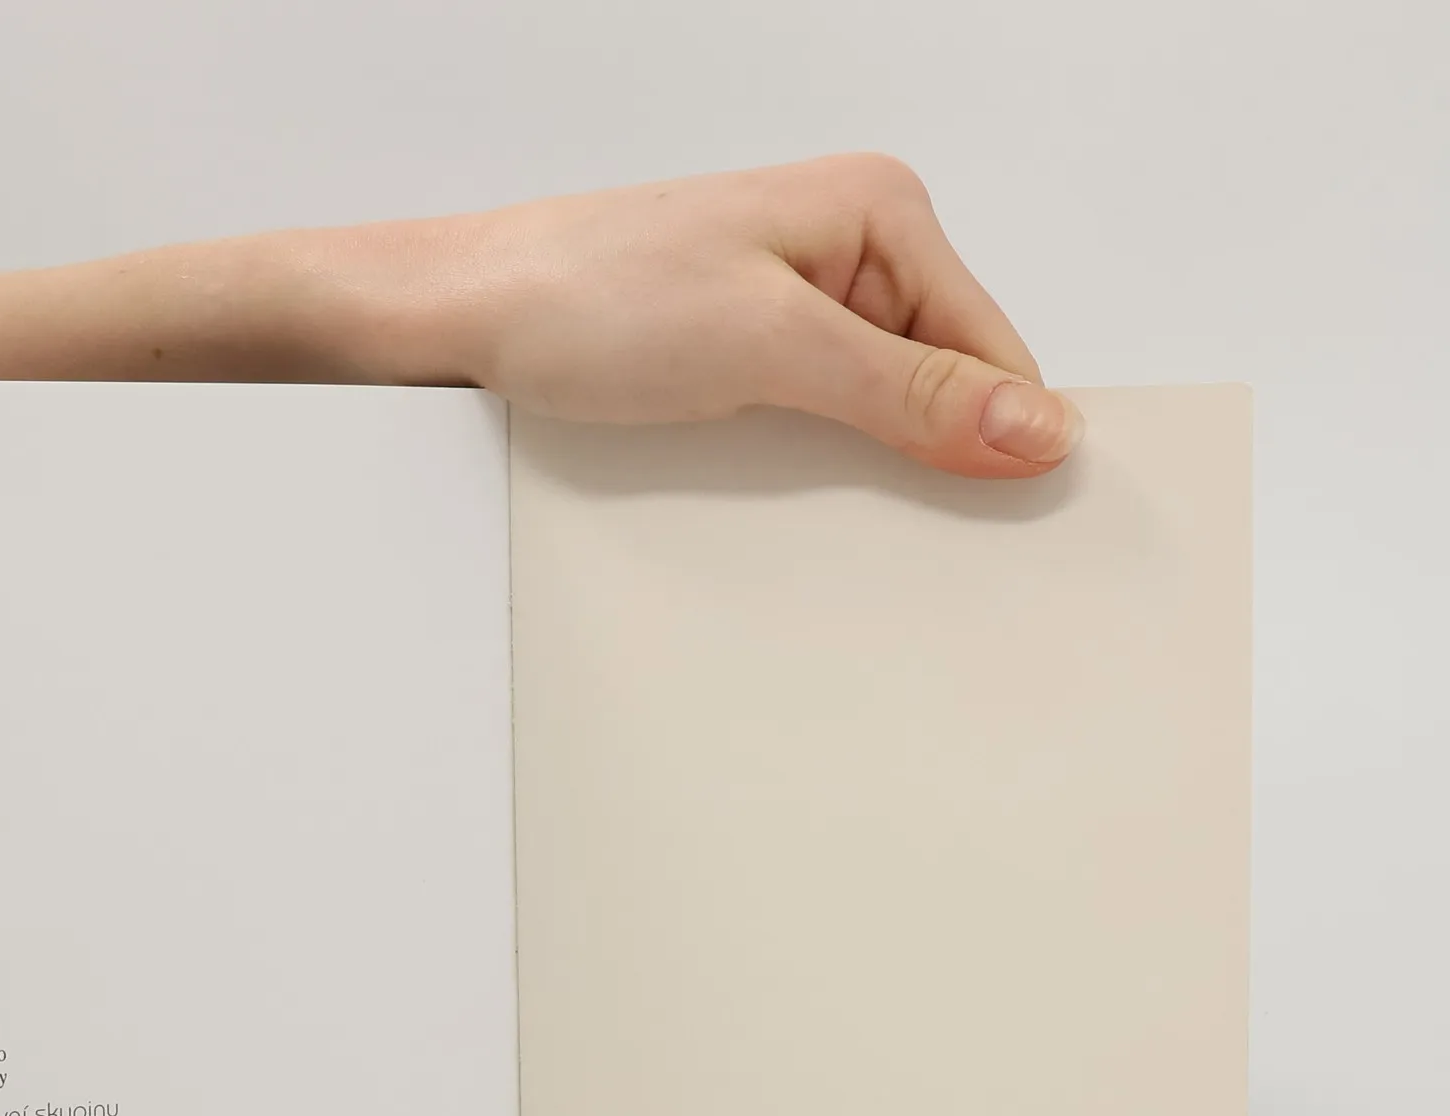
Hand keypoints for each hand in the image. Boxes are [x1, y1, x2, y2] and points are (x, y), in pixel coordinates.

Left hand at [421, 153, 1079, 476]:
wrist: (468, 314)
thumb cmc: (588, 295)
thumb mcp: (770, 346)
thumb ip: (907, 392)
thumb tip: (1031, 427)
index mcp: (881, 211)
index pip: (993, 349)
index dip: (994, 441)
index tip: (987, 522)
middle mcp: (849, 248)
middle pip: (943, 384)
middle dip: (919, 454)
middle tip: (866, 505)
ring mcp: (798, 302)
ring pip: (880, 413)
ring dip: (855, 463)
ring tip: (792, 471)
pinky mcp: (752, 350)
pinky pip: (821, 420)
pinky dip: (806, 460)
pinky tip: (768, 473)